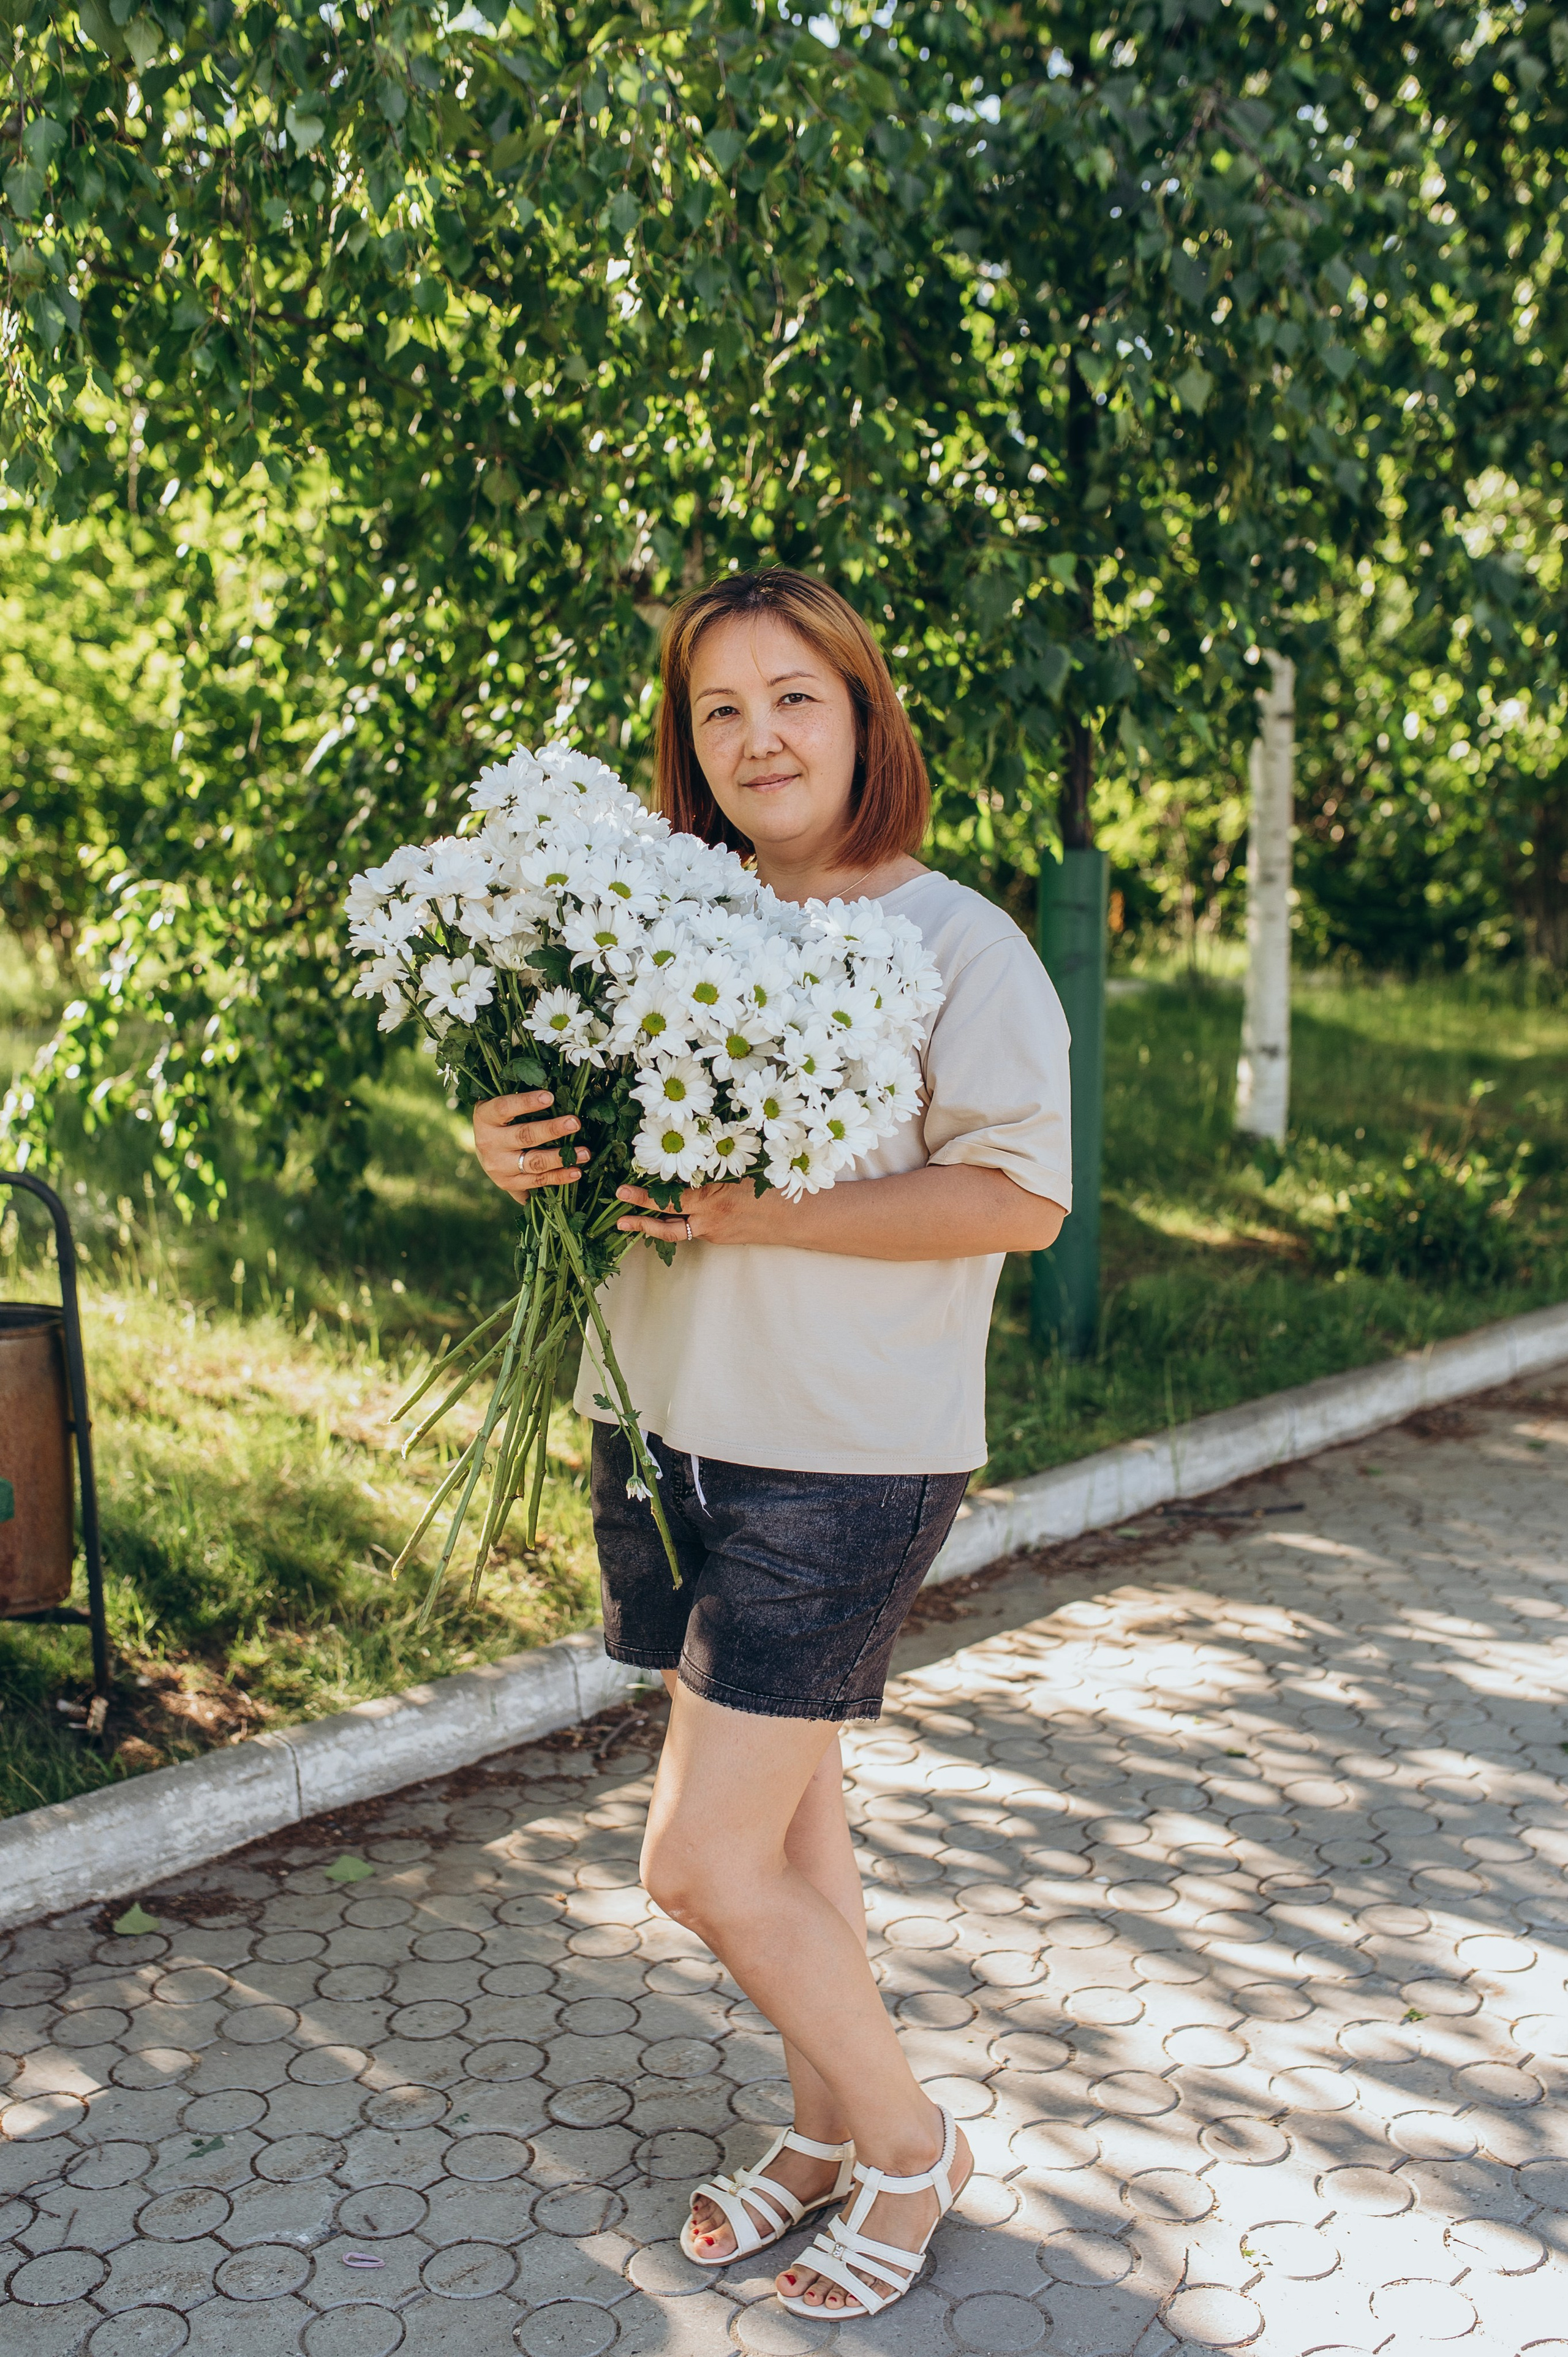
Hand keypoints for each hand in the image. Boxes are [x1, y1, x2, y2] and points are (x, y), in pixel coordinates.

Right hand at [473, 1091, 587, 1203]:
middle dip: (552, 1129)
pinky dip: (559, 1177)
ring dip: (561, 1158)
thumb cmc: (501, 1121)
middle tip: (575, 1123)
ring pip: (533, 1163)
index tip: (550, 1097)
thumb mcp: (502, 1107)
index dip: (527, 1102)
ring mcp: (497, 1166)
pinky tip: (576, 1171)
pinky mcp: (507, 1184)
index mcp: (485, 1118)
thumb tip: (558, 1089)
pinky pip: (537, 1181)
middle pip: (524, 1136)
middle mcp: (488, 1143)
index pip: (504, 1108)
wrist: (483, 1152)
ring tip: (585, 1153)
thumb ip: (521, 1101)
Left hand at [613, 1179, 781, 1248]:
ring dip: (658, 1225)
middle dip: (640, 1222)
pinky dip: (683, 1222)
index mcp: (712, 1200)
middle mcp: (710, 1221)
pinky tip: (677, 1213)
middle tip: (618, 1218)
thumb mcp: (738, 1171)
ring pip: (679, 1231)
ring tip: (636, 1220)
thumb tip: (684, 1157)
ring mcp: (715, 1233)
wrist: (796, 1218)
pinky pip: (695, 1230)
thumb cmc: (772, 1186)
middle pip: (666, 1227)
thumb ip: (710, 1169)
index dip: (643, 1198)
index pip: (669, 1201)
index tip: (621, 1192)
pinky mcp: (721, 1239)